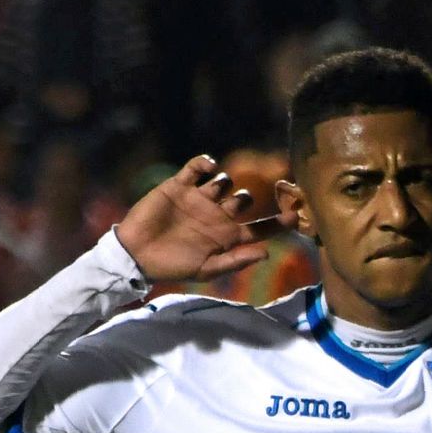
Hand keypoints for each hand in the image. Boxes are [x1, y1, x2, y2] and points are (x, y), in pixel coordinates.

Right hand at [114, 155, 287, 282]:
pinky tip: (208, 166)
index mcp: (226, 237)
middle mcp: (216, 216)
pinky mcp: (179, 186)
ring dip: (225, 183)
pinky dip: (205, 163)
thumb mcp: (206, 269)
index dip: (278, 222)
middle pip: (243, 201)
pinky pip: (197, 168)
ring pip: (223, 182)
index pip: (259, 228)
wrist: (136, 254)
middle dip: (246, 200)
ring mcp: (198, 199)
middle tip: (238, 204)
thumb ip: (235, 261)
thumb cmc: (171, 266)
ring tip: (215, 193)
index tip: (295, 214)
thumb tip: (266, 253)